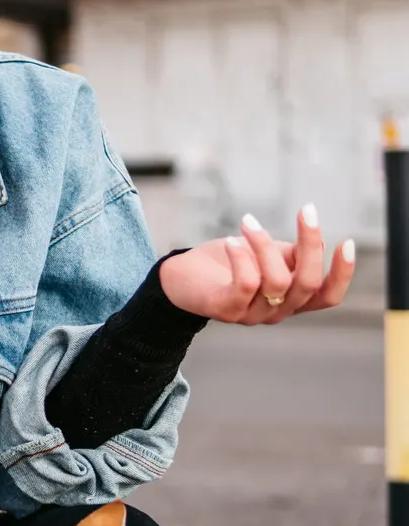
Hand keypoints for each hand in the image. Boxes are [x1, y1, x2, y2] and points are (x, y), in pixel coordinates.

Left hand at [159, 204, 355, 324]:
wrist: (179, 278)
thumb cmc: (227, 261)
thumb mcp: (266, 253)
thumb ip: (291, 253)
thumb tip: (317, 243)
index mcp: (291, 300)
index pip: (328, 297)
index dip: (343, 273)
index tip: (346, 241)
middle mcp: (277, 312)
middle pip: (308, 284)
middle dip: (311, 244)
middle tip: (307, 210)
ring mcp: (252, 314)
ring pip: (277, 281)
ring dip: (265, 244)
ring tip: (248, 222)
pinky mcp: (227, 310)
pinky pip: (246, 284)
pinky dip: (242, 257)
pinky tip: (232, 241)